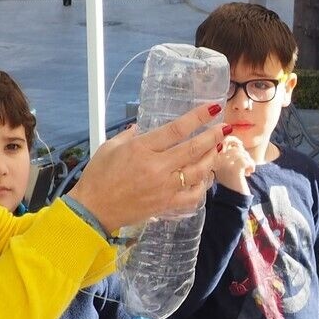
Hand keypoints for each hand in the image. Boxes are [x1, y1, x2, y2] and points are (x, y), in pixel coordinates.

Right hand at [67, 102, 225, 233]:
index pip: (176, 129)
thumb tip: (140, 128)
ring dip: (211, 159)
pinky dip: (202, 186)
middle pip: (193, 149)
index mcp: (142, 149)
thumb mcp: (109, 147)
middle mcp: (157, 167)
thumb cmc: (97, 177)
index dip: (198, 117)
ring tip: (217, 149)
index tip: (213, 109)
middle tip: (225, 128)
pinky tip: (205, 178)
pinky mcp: (165, 204)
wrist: (93, 209)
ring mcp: (164, 188)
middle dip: (212, 137)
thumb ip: (128, 135)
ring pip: (197, 172)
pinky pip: (192, 196)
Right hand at [216, 136, 254, 194]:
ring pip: (240, 152)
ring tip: (247, 170)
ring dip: (248, 160)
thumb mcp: (227, 166)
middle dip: (242, 151)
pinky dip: (251, 164)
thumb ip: (229, 153)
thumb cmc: (232, 183)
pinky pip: (245, 160)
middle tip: (246, 162)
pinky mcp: (233, 170)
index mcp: (211, 159)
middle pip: (232, 145)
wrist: (233, 201)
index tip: (240, 145)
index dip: (233, 140)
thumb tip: (236, 140)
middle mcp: (214, 160)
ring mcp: (223, 165)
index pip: (221, 140)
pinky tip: (249, 172)